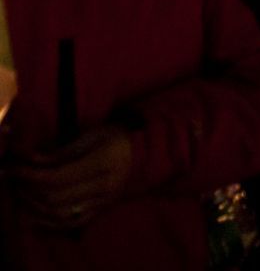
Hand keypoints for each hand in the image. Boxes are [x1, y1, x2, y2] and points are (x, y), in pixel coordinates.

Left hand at [12, 125, 131, 230]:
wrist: (144, 154)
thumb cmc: (117, 138)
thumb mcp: (92, 135)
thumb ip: (62, 151)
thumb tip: (32, 160)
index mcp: (103, 162)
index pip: (58, 177)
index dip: (31, 176)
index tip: (15, 169)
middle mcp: (103, 186)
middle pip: (54, 198)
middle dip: (28, 191)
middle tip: (15, 180)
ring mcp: (102, 202)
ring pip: (58, 214)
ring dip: (34, 207)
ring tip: (22, 195)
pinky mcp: (99, 211)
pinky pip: (68, 224)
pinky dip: (47, 222)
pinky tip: (36, 214)